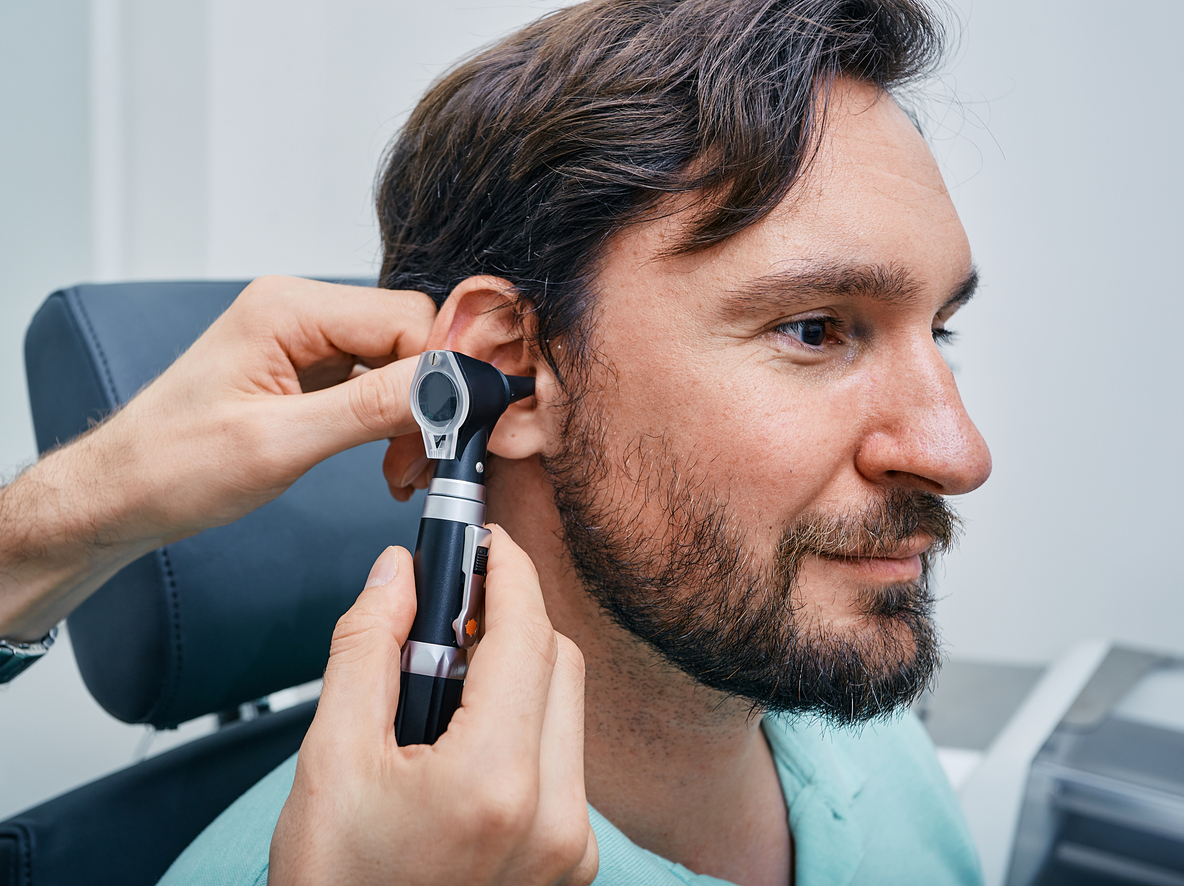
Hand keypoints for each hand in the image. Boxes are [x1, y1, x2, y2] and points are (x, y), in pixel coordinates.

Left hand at [0, 276, 434, 638]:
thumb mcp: (279, 442)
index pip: (406, 317)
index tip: (444, 430)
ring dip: (410, 416)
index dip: (438, 373)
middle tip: (418, 461)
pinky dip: (389, 421)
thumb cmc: (171, 465)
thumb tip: (448, 386)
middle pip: (408, 335)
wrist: (122, 494)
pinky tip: (386, 457)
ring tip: (399, 468)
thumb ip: (370, 408)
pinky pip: (374, 381)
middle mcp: (298, 311)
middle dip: (427, 399)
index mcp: (287, 308)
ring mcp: (303, 340)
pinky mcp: (306, 369)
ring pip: (397, 361)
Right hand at [270, 526, 597, 885]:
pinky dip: (526, 722)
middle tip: (453, 606)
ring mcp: (571, 847)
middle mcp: (555, 818)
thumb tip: (395, 575)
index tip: (486, 540)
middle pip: (558, 664)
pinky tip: (468, 733)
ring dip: (518, 671)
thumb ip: (366, 651)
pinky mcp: (570, 863)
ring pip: (566, 709)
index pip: (527, 635)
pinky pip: (564, 758)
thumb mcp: (329, 762)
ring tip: (444, 681)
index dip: (507, 571)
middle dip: (512, 618)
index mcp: (495, 785)